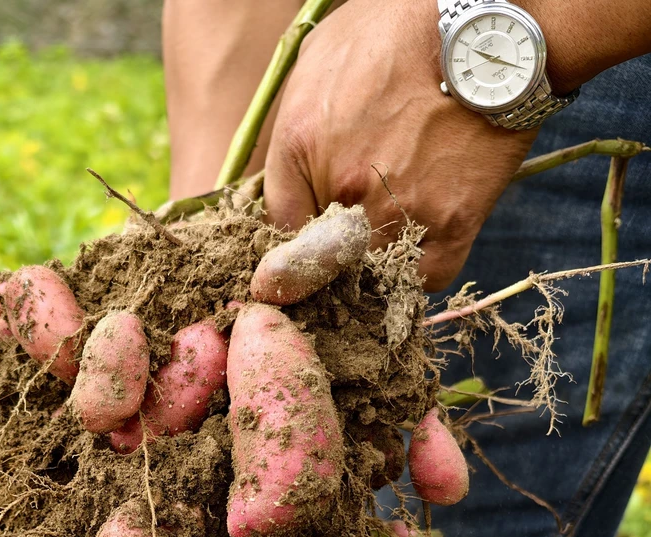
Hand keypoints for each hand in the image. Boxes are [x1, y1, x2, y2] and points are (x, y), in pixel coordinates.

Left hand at [263, 0, 536, 288]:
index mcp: (301, 143)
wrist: (493, 25)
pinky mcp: (451, 226)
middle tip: (350, 232)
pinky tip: (423, 236)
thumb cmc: (400, 31)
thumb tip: (277, 194)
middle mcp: (343, 187)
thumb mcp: (317, 62)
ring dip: (374, 261)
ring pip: (369, 273)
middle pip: (319, 261)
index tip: (304, 234)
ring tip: (394, 221)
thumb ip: (290, 133)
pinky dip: (421, 268)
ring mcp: (398, 212)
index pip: (276, 226)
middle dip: (326, 255)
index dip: (289, 233)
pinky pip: (425, 278)